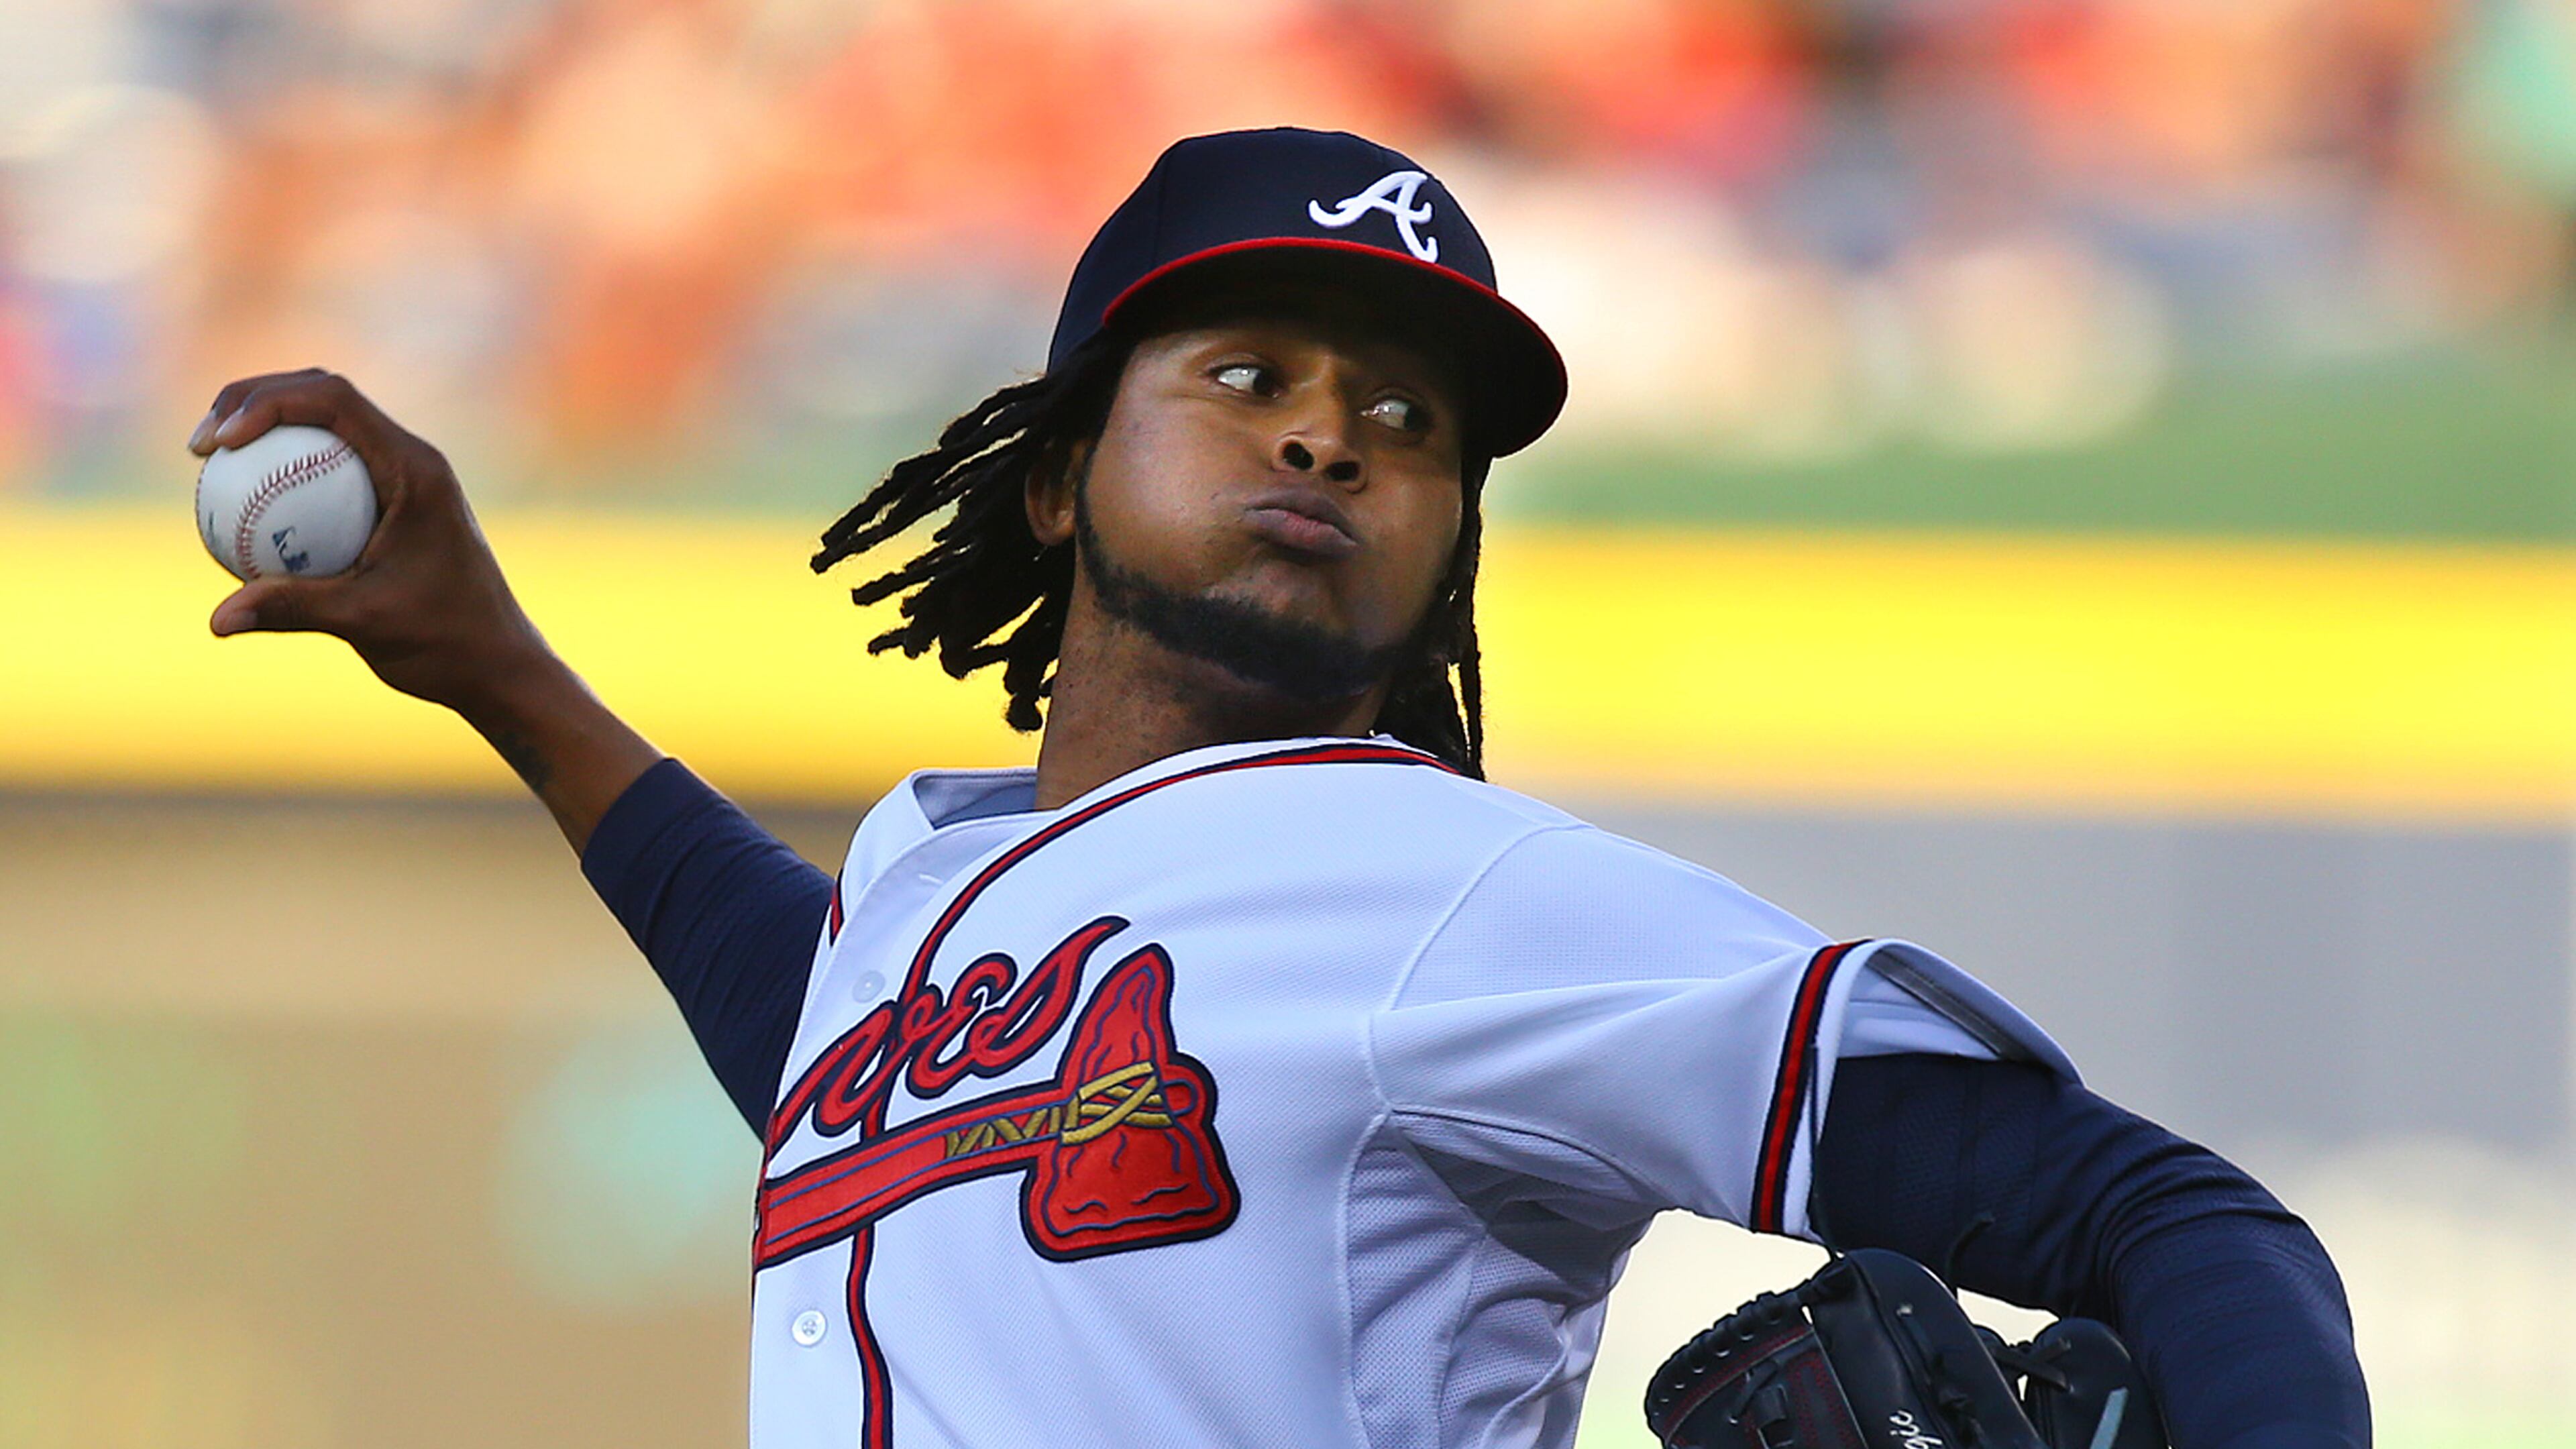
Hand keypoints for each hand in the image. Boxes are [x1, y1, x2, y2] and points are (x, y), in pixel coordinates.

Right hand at [190, 369, 661, 848]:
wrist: (498, 664)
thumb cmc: (445, 642)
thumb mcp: (365, 623)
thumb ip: (292, 609)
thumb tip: (216, 621)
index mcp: (416, 468)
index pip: (335, 400)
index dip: (267, 401)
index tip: (220, 443)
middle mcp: (414, 459)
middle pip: (325, 396)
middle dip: (254, 400)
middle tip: (200, 446)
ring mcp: (406, 476)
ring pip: (328, 424)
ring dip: (268, 426)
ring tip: (212, 461)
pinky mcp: (396, 499)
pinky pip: (332, 465)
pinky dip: (286, 469)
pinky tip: (242, 506)